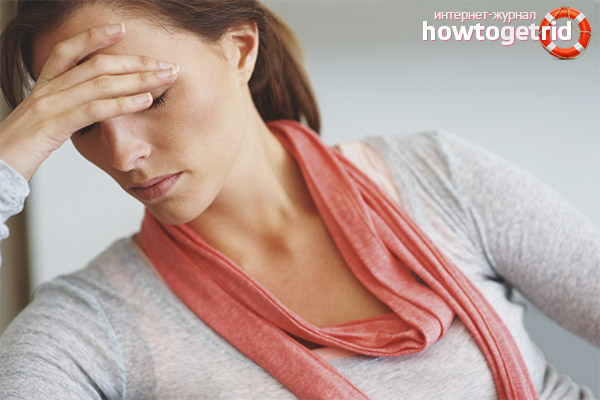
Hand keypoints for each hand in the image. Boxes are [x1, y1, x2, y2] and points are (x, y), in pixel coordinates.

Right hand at [0, 23, 177, 180]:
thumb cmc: (19, 150)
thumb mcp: (43, 124)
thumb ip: (63, 112)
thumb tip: (87, 111)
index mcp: (44, 87)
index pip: (68, 51)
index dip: (93, 36)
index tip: (121, 29)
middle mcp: (47, 90)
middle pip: (95, 64)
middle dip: (135, 62)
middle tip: (166, 64)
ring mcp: (50, 105)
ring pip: (100, 83)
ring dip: (139, 79)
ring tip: (166, 77)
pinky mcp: (54, 125)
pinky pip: (94, 109)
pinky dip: (123, 103)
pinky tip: (146, 100)